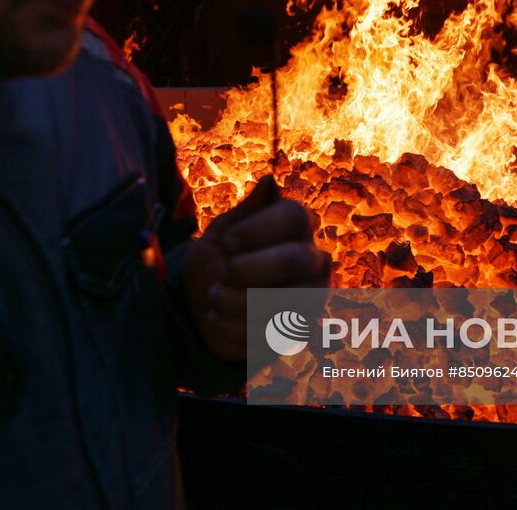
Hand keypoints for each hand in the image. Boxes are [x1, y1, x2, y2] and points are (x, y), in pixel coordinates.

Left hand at [182, 176, 330, 360]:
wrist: (203, 307)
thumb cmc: (217, 261)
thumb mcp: (221, 233)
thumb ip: (244, 212)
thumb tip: (270, 182)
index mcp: (297, 226)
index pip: (295, 216)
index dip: (260, 228)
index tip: (227, 241)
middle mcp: (313, 259)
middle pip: (298, 260)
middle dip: (253, 269)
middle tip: (225, 272)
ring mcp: (310, 297)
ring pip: (288, 301)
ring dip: (239, 302)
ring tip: (212, 298)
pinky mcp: (298, 331)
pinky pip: (274, 334)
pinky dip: (235, 328)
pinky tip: (215, 319)